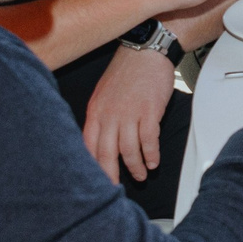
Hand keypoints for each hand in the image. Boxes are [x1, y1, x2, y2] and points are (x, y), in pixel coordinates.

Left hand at [85, 40, 178, 183]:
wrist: (146, 52)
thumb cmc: (126, 72)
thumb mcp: (103, 94)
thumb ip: (100, 117)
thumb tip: (101, 140)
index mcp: (95, 111)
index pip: (88, 145)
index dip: (92, 165)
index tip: (96, 179)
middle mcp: (109, 115)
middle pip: (106, 153)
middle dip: (110, 174)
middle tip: (114, 189)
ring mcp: (129, 114)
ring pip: (128, 150)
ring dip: (135, 167)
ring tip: (141, 175)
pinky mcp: (149, 112)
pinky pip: (149, 140)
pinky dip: (152, 154)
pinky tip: (154, 161)